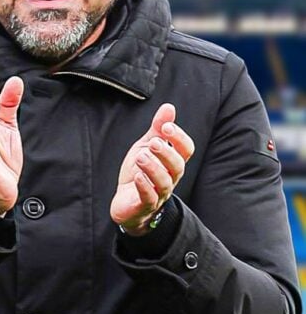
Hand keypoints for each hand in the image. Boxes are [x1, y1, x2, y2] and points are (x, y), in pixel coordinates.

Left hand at [110, 103, 194, 235]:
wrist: (126, 203)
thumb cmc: (140, 172)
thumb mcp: (146, 147)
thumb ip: (157, 129)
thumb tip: (169, 107)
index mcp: (172, 163)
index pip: (186, 151)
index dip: (179, 138)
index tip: (166, 126)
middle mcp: (170, 178)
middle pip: (177, 166)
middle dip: (167, 153)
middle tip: (153, 143)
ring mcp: (158, 194)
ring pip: (164, 183)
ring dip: (153, 168)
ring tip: (140, 156)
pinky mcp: (144, 206)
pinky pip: (149, 198)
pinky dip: (144, 187)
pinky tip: (137, 177)